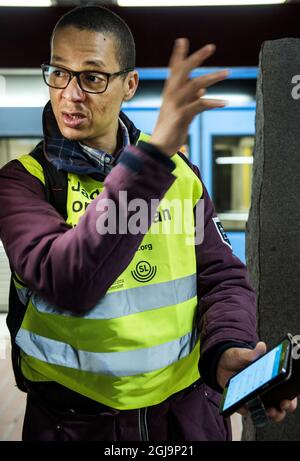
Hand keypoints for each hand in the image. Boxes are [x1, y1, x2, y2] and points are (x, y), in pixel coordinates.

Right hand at [149, 38, 228, 155]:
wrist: (159, 149)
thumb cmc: (170, 131)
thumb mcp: (181, 112)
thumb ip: (191, 99)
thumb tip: (203, 89)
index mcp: (169, 93)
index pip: (173, 70)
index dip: (178, 55)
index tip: (182, 40)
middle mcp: (171, 96)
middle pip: (184, 71)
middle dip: (197, 57)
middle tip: (211, 46)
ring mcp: (175, 105)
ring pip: (195, 84)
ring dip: (213, 76)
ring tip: (228, 72)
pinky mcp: (181, 117)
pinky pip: (199, 105)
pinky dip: (213, 102)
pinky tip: (225, 102)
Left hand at [217, 342, 297, 422]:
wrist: (220, 363)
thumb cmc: (237, 358)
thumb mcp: (245, 354)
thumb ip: (253, 353)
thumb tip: (261, 346)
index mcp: (270, 377)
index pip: (286, 390)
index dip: (291, 396)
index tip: (290, 398)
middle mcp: (265, 390)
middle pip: (281, 404)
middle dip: (284, 407)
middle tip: (282, 405)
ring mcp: (255, 397)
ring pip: (268, 411)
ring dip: (271, 414)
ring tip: (269, 410)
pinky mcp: (242, 402)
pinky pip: (247, 410)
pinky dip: (247, 410)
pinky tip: (246, 406)